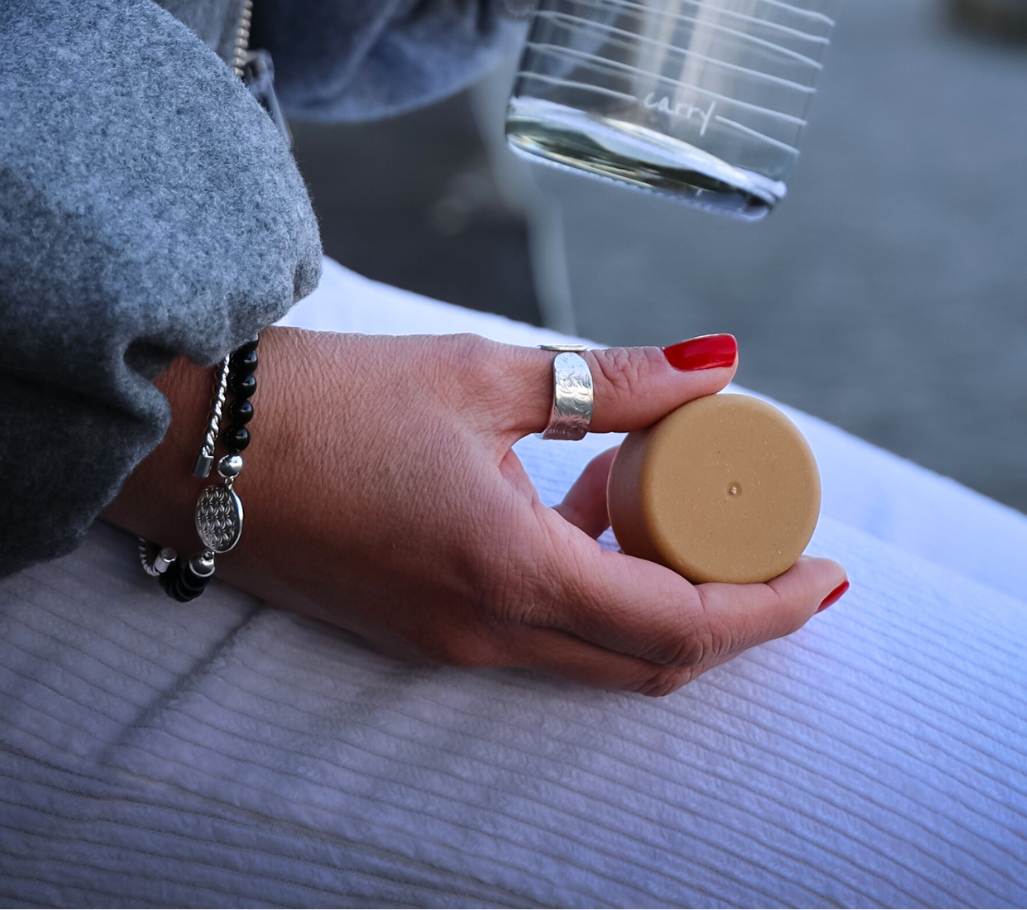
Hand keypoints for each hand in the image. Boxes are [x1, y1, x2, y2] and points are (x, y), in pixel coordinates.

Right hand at [104, 328, 847, 693]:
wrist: (197, 445)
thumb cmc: (335, 400)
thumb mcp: (486, 374)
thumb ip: (613, 380)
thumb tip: (721, 367)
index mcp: (513, 575)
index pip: (682, 628)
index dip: (770, 608)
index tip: (829, 571)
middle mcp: (486, 636)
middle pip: (651, 660)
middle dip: (729, 609)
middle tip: (766, 533)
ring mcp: (448, 644)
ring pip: (596, 650)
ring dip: (655, 590)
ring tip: (665, 488)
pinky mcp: (419, 630)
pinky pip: (540, 633)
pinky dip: (592, 585)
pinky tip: (583, 497)